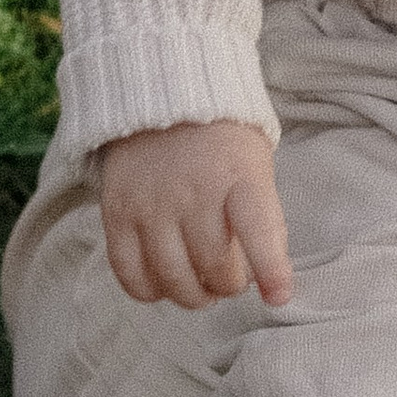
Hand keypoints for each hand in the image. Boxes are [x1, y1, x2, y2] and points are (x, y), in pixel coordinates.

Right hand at [99, 120, 292, 310]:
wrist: (164, 100)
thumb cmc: (221, 144)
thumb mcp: (257, 168)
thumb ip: (264, 220)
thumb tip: (267, 277)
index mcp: (238, 176)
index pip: (258, 228)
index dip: (270, 268)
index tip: (278, 296)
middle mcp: (192, 192)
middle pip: (213, 266)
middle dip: (229, 285)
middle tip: (231, 280)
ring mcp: (151, 205)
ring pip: (172, 278)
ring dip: (193, 296)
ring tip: (202, 289)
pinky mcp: (117, 215)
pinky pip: (130, 273)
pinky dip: (149, 291)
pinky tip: (163, 285)